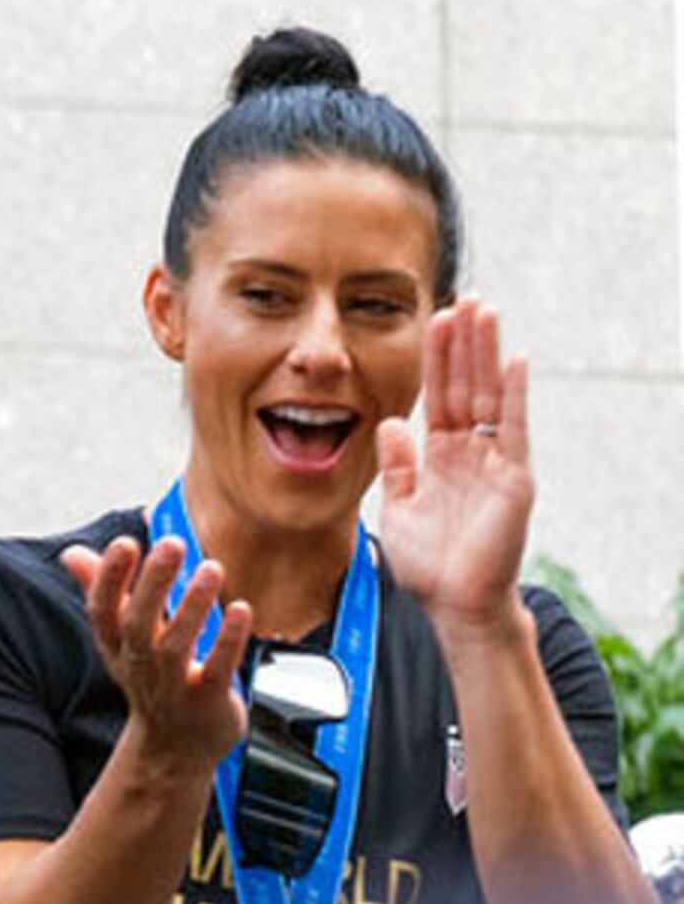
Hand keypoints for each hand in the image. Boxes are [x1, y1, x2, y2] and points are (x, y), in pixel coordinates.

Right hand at [58, 534, 249, 775]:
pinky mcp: (208, 700)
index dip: (109, 578)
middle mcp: (140, 665)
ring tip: (211, 569)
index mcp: (116, 646)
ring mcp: (173, 685)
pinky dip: (228, 640)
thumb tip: (72, 553)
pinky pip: (217, 669)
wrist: (175, 749)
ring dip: (192, 606)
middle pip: (137, 624)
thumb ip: (101, 592)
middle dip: (152, 584)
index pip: (103, 610)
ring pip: (176, 645)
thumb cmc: (152, 682)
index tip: (123, 544)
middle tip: (171, 545)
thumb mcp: (120, 640)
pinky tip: (241, 610)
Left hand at [378, 296, 536, 635]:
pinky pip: (514, 429)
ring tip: (485, 312)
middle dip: (463, 344)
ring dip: (486, 354)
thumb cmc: (429, 565)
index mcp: (442, 458)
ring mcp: (496, 463)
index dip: (436, 361)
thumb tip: (389, 423)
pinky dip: (514, 394)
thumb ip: (397, 465)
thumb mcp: (399, 507)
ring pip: (490, 396)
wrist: (454, 605)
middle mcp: (472, 454)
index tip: (433, 321)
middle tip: (462, 298)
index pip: (439, 397)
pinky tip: (514, 360)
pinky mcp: (513, 479)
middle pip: (466, 386)